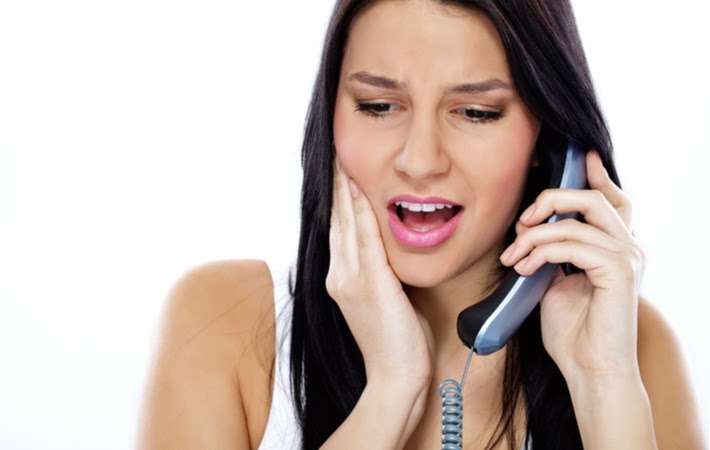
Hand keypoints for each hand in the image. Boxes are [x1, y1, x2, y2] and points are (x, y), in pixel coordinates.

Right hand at [326, 159, 433, 387]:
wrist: (395, 376)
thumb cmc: (395, 342)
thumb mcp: (384, 301)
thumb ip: (380, 274)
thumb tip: (389, 253)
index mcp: (342, 279)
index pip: (338, 230)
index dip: (337, 200)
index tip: (340, 173)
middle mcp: (339, 276)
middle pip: (336, 221)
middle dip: (336, 187)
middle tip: (336, 156)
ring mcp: (350, 279)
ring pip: (345, 224)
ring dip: (344, 190)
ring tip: (342, 161)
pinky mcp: (369, 283)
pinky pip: (364, 239)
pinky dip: (359, 211)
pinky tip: (358, 189)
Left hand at [500, 150, 644, 382]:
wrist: (588, 371)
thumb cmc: (572, 332)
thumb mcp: (554, 282)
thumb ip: (551, 252)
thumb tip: (529, 231)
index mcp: (613, 247)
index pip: (611, 199)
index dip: (595, 175)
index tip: (577, 158)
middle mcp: (627, 247)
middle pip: (592, 198)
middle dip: (551, 199)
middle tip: (521, 221)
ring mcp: (627, 257)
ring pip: (576, 218)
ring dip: (534, 234)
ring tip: (513, 256)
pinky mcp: (619, 271)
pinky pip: (573, 243)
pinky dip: (541, 251)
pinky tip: (524, 267)